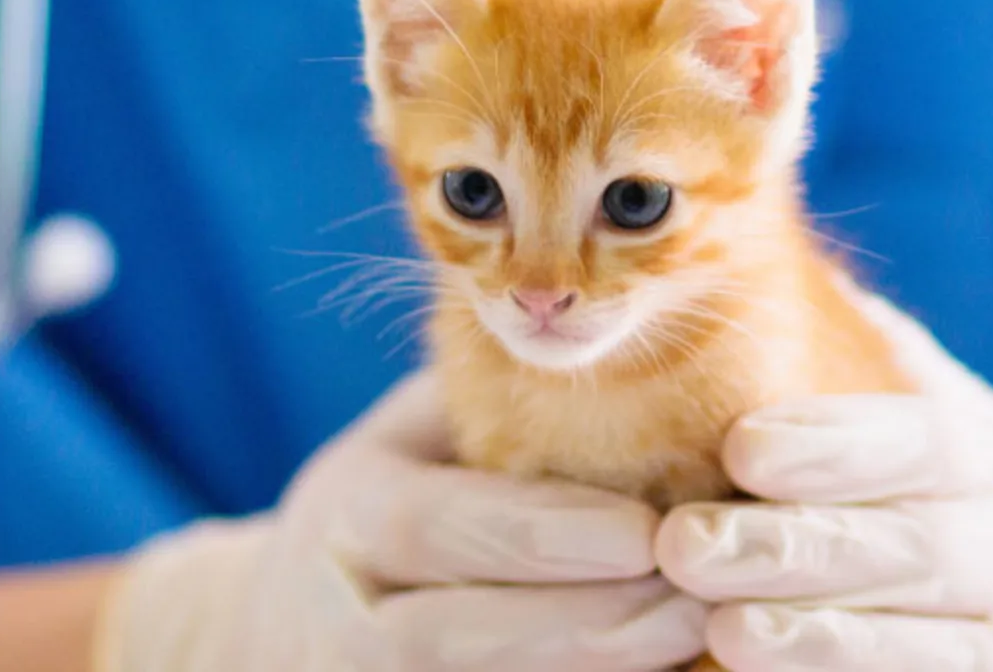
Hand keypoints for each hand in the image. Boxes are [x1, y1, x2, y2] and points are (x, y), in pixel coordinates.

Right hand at [96, 374, 708, 670]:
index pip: (433, 526)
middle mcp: (338, 618)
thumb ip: (499, 404)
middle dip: (585, 627)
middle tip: (697, 604)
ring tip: (693, 651)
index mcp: (345, 516)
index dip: (540, 536)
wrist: (296, 627)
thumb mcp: (424, 437)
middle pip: (452, 640)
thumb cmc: (403, 499)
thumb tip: (637, 351)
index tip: (645, 532)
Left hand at [655, 293, 992, 670]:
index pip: (932, 444)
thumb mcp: (988, 446)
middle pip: (919, 548)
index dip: (840, 444)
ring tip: (725, 628)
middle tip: (685, 542)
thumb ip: (902, 378)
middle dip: (798, 547)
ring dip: (825, 639)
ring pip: (936, 646)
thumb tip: (790, 276)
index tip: (742, 444)